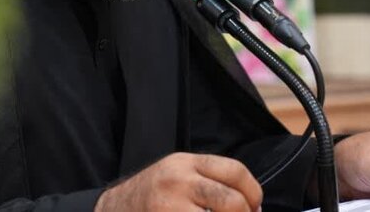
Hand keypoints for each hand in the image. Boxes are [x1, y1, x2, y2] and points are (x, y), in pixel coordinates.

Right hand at [95, 152, 261, 211]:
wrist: (115, 209)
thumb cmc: (152, 195)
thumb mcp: (177, 175)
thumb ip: (209, 180)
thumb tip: (252, 205)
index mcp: (184, 163)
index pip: (235, 171)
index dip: (253, 192)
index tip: (255, 205)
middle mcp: (178, 182)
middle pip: (232, 201)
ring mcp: (171, 207)